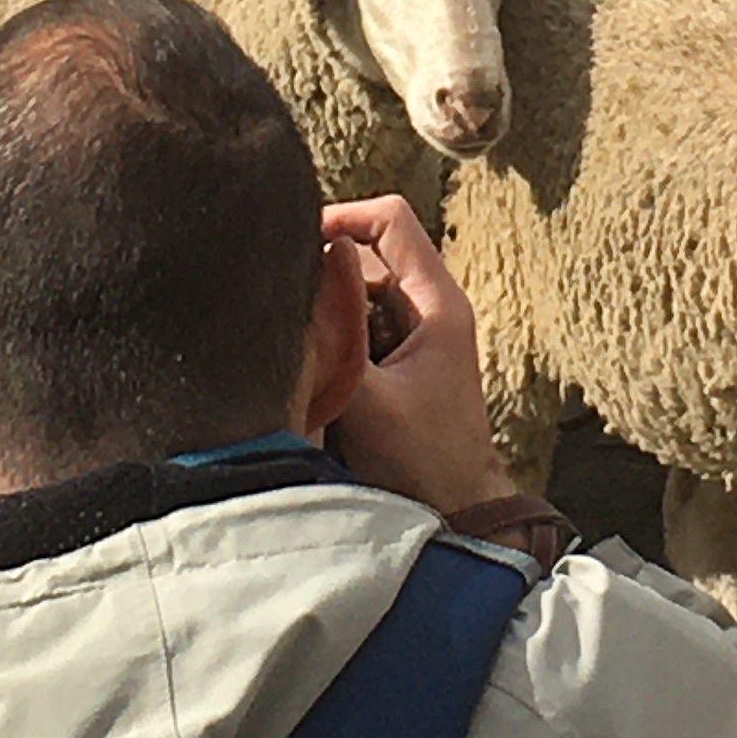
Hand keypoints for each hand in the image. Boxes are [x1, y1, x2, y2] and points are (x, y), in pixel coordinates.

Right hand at [320, 198, 515, 517]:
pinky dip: (330, 342)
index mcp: (436, 303)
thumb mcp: (366, 396)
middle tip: (283, 306)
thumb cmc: (422, 462)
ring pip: (353, 297)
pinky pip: (354, 333)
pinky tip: (309, 374)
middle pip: (364, 257)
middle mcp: (427, 311)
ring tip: (296, 346)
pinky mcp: (395, 368)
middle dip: (321, 274)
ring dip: (322, 314)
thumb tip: (305, 273)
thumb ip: (334, 332)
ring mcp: (412, 339)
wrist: (454, 518)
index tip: (293, 246)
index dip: (339, 219)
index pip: (387, 220)